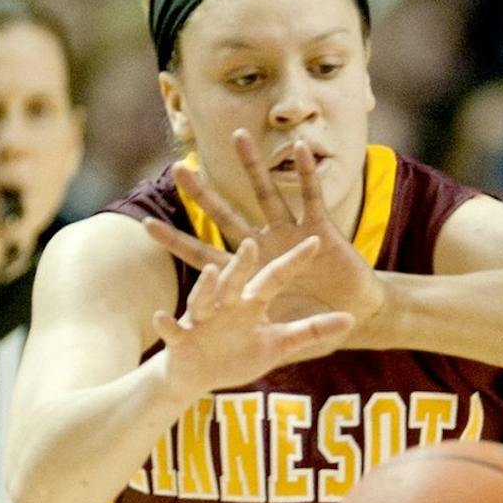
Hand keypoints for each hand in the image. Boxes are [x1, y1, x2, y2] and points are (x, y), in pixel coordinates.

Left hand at [140, 132, 382, 335]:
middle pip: (227, 217)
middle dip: (204, 195)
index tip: (147, 224)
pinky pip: (313, 198)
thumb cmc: (314, 323)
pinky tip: (301, 149)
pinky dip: (309, 174)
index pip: (205, 256)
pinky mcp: (320, 231)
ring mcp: (290, 236)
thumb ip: (247, 344)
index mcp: (250, 275)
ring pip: (267, 196)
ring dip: (254, 168)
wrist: (355, 316)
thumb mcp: (280, 341)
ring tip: (238, 137)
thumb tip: (210, 364)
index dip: (178, 242)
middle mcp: (264, 248)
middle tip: (180, 169)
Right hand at [151, 232, 354, 398]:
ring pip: (204, 298)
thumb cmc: (238, 354)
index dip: (294, 263)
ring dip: (206, 287)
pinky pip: (173, 329)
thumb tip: (351, 320)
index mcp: (251, 301)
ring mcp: (202, 318)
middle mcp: (226, 303)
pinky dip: (167, 325)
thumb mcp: (279, 345)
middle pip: (236, 277)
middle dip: (242, 261)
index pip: (276, 277)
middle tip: (252, 243)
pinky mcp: (181, 337)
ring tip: (210, 272)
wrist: (198, 374)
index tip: (316, 242)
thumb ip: (312, 331)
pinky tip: (160, 318)